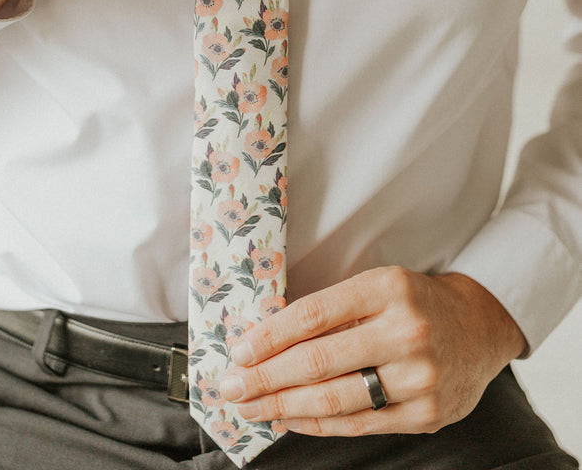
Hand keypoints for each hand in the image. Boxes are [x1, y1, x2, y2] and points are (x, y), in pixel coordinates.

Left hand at [219, 267, 526, 436]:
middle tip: (231, 386)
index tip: (240, 351)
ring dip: (284, 406)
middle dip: (266, 378)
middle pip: (318, 362)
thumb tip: (266, 338)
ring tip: (253, 407)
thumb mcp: (378, 286)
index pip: (314, 315)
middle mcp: (406, 330)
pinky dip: (317, 425)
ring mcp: (419, 376)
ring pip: (335, 400)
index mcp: (388, 288)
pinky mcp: (425, 414)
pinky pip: (359, 424)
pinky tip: (290, 419)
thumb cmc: (414, 303)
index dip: (270, 336)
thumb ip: (332, 311)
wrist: (479, 328)